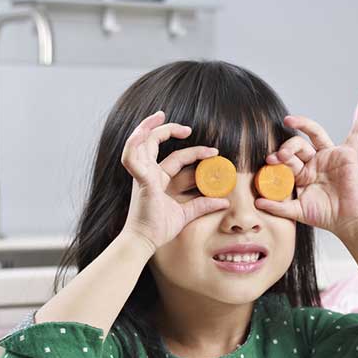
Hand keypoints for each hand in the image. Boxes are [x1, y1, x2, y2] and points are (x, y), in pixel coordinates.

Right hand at [120, 111, 229, 251]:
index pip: (177, 158)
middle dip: (166, 129)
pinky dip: (134, 144)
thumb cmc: (159, 228)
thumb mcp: (185, 214)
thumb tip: (224, 201)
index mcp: (157, 179)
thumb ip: (202, 205)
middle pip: (153, 143)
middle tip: (186, 127)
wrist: (144, 241)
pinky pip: (132, 158)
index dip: (195, 152)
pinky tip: (142, 134)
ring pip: (139, 143)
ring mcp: (142, 175)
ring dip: (147, 127)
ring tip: (160, 116)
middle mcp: (148, 174)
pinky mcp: (141, 181)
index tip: (214, 152)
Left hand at [254, 103, 357, 239]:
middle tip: (280, 155)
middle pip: (297, 145)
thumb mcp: (297, 211)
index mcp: (302, 172)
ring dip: (303, 125)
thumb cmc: (325, 216)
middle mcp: (315, 161)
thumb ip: (278, 206)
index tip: (269, 161)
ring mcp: (331, 156)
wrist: (348, 221)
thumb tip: (257, 202)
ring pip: (315, 134)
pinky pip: (356, 135)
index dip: (277, 158)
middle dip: (287, 147)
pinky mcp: (348, 154)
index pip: (287, 159)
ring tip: (289, 121)